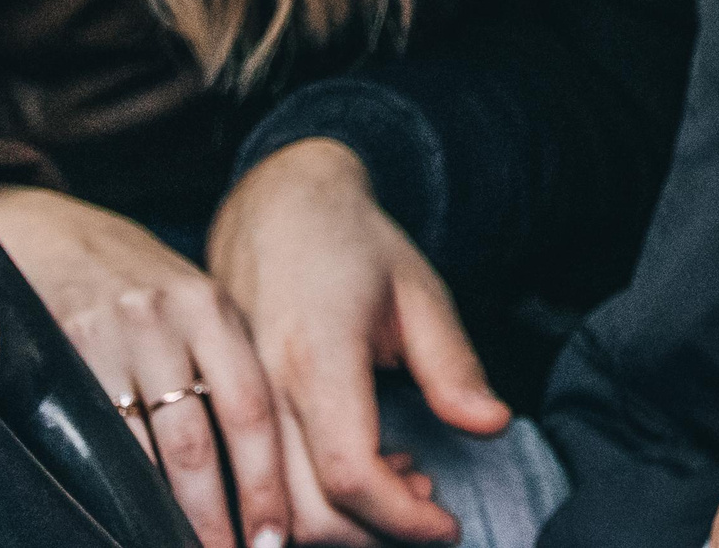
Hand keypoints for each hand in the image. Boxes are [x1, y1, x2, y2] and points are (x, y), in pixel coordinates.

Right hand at [0, 183, 287, 547]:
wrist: (47, 231)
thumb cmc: (135, 280)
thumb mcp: (192, 301)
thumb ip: (222, 362)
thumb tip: (257, 459)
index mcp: (213, 308)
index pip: (250, 408)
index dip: (265, 478)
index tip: (276, 533)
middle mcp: (168, 320)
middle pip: (200, 440)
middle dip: (219, 511)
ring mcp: (113, 337)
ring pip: (147, 448)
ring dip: (169, 510)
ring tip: (184, 547)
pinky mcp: (63, 353)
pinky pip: (94, 438)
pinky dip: (115, 484)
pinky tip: (126, 514)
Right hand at [207, 140, 508, 545]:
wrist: (277, 203)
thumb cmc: (355, 243)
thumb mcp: (420, 292)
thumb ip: (453, 365)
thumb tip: (493, 425)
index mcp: (318, 357)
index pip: (352, 472)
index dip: (402, 517)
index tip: (448, 523)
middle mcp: (264, 387)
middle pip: (304, 510)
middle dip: (373, 535)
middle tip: (430, 513)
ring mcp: (235, 400)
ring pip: (274, 507)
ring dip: (340, 526)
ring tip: (403, 489)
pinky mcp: (225, 405)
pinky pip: (257, 479)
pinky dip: (303, 503)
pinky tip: (359, 473)